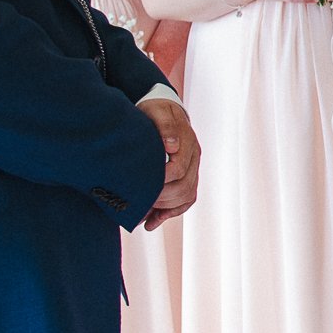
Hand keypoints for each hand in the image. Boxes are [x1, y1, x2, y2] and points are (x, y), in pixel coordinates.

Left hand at [136, 97, 199, 229]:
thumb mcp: (158, 112)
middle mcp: (194, 158)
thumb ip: (165, 127)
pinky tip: (152, 222)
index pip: (179, 170)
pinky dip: (170, 213)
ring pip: (186, 197)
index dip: (160, 181)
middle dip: (161, 198)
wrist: (164, 110)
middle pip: (184, 188)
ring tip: (142, 215)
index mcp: (188, 143)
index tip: (141, 186)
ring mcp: (192, 168)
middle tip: (138, 202)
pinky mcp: (187, 176)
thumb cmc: (157, 111)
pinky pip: (186, 200)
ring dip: (165, 208)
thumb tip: (171, 145)